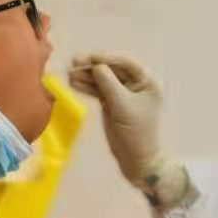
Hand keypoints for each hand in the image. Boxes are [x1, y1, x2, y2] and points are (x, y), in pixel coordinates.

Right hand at [69, 53, 178, 195]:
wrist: (136, 159)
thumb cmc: (136, 132)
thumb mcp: (123, 106)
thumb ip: (109, 84)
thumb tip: (96, 66)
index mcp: (147, 82)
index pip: (126, 63)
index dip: (107, 58)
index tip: (90, 58)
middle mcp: (136, 84)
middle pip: (112, 69)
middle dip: (93, 66)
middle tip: (74, 62)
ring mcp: (123, 93)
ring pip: (103, 79)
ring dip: (87, 76)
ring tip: (69, 74)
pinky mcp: (112, 102)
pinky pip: (99, 90)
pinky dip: (87, 87)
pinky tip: (74, 83)